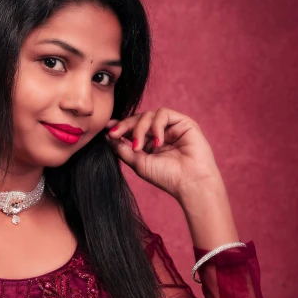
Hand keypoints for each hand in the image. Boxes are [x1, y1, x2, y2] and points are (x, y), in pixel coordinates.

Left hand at [105, 107, 222, 200]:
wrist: (190, 183)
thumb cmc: (167, 177)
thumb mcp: (138, 163)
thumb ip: (123, 149)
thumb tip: (107, 136)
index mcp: (149, 143)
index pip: (132, 128)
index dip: (119, 126)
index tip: (107, 130)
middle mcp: (160, 133)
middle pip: (138, 119)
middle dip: (125, 125)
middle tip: (114, 133)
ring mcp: (171, 127)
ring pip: (148, 115)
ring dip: (139, 129)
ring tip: (138, 147)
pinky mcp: (183, 122)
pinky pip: (163, 114)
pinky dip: (156, 126)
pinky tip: (157, 143)